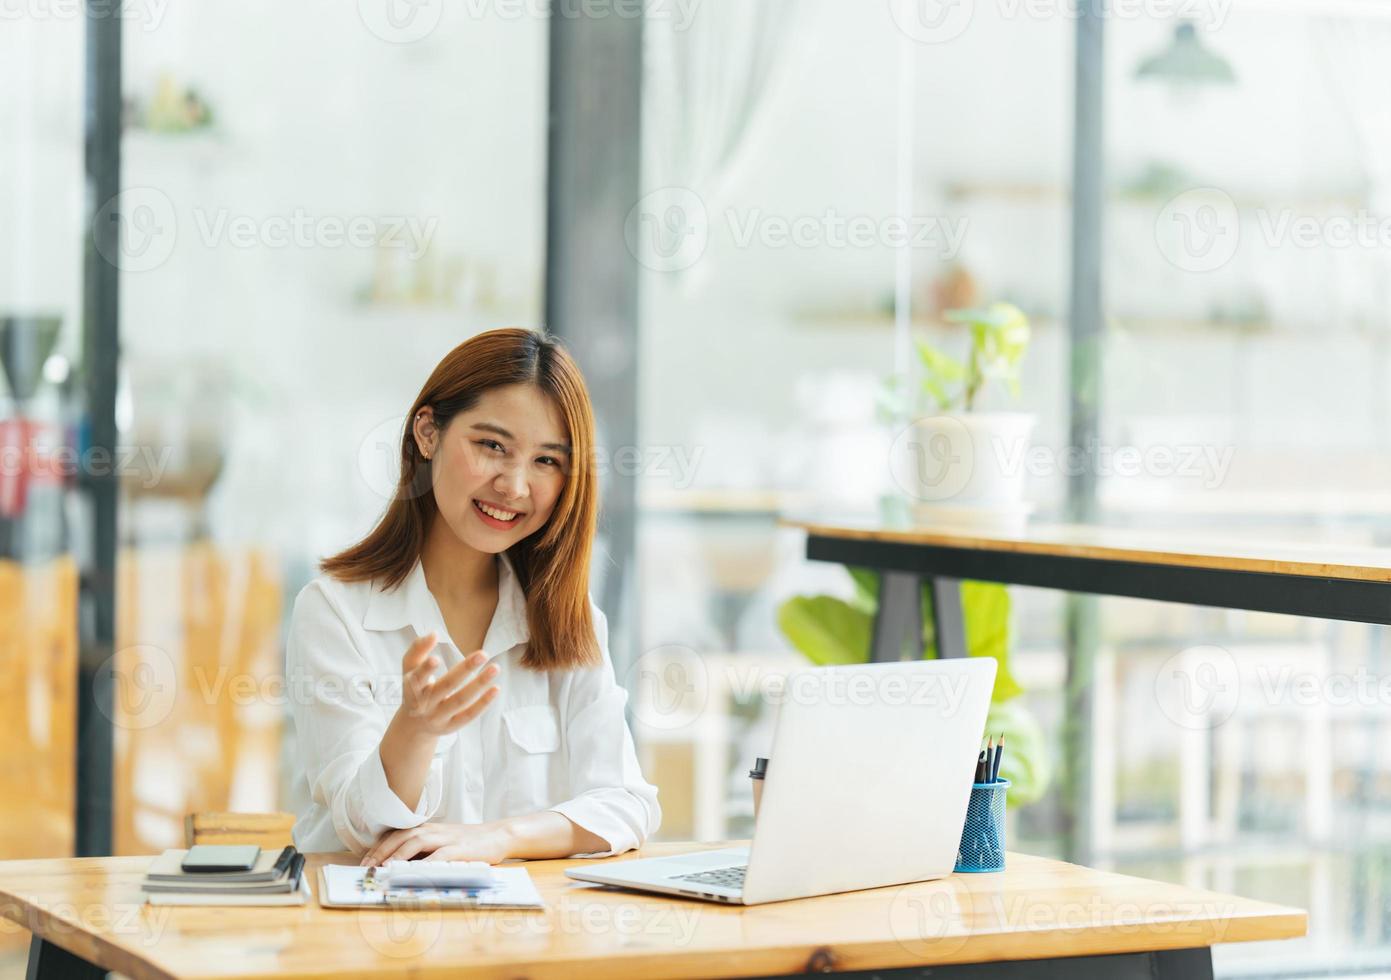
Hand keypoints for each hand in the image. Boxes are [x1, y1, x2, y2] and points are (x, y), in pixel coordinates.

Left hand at [359, 821, 510, 865]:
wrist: (497, 835)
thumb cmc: (467, 843)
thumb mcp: (441, 843)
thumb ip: (423, 851)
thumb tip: (398, 866)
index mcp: (428, 829)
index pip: (398, 834)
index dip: (379, 847)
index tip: (365, 861)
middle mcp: (434, 831)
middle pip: (403, 835)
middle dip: (382, 850)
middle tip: (367, 866)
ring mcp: (447, 839)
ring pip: (417, 841)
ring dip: (398, 854)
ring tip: (384, 867)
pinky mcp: (461, 849)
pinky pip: (441, 856)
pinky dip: (426, 863)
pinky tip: (416, 872)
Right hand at [397, 633, 500, 738]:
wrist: (413, 725)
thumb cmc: (415, 688)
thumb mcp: (410, 669)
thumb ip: (418, 649)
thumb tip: (434, 633)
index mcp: (412, 687)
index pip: (417, 678)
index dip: (426, 670)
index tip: (437, 658)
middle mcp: (424, 704)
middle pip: (445, 686)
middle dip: (464, 670)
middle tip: (482, 654)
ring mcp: (438, 717)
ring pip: (460, 700)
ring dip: (479, 684)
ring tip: (495, 668)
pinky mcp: (451, 726)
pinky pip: (468, 715)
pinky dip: (483, 703)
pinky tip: (495, 688)